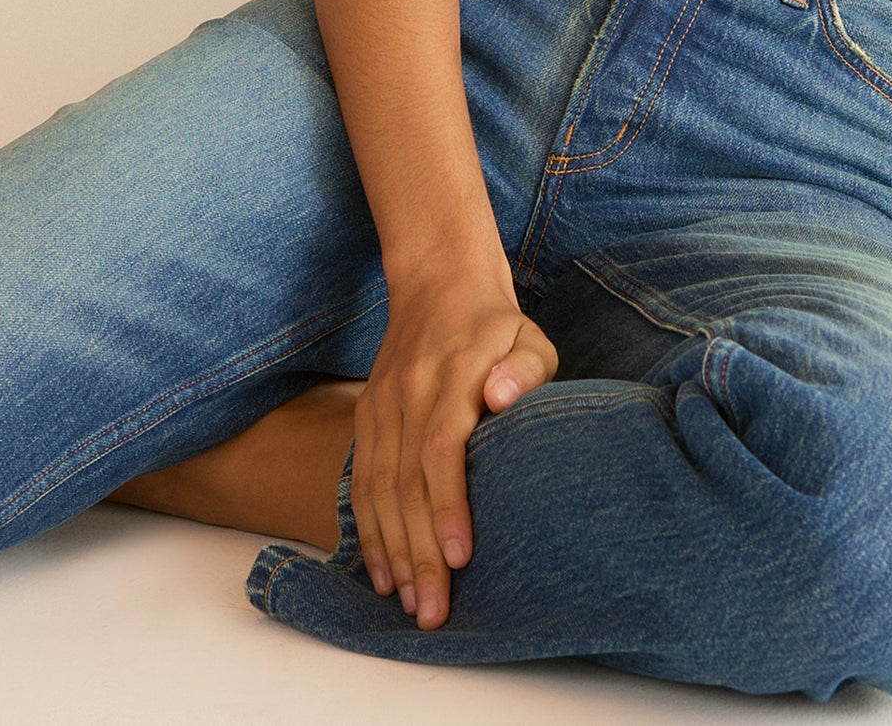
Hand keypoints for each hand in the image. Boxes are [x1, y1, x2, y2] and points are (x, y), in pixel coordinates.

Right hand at [352, 257, 557, 627]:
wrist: (436, 281)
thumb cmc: (496, 325)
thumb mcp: (529, 335)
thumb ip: (526, 368)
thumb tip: (500, 396)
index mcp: (452, 372)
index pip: (442, 447)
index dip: (447, 505)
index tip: (460, 556)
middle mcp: (408, 391)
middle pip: (405, 481)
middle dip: (417, 551)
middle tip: (432, 611)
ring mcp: (381, 403)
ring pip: (376, 487)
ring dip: (388, 549)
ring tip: (405, 602)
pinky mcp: (367, 413)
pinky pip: (361, 478)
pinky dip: (367, 528)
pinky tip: (380, 570)